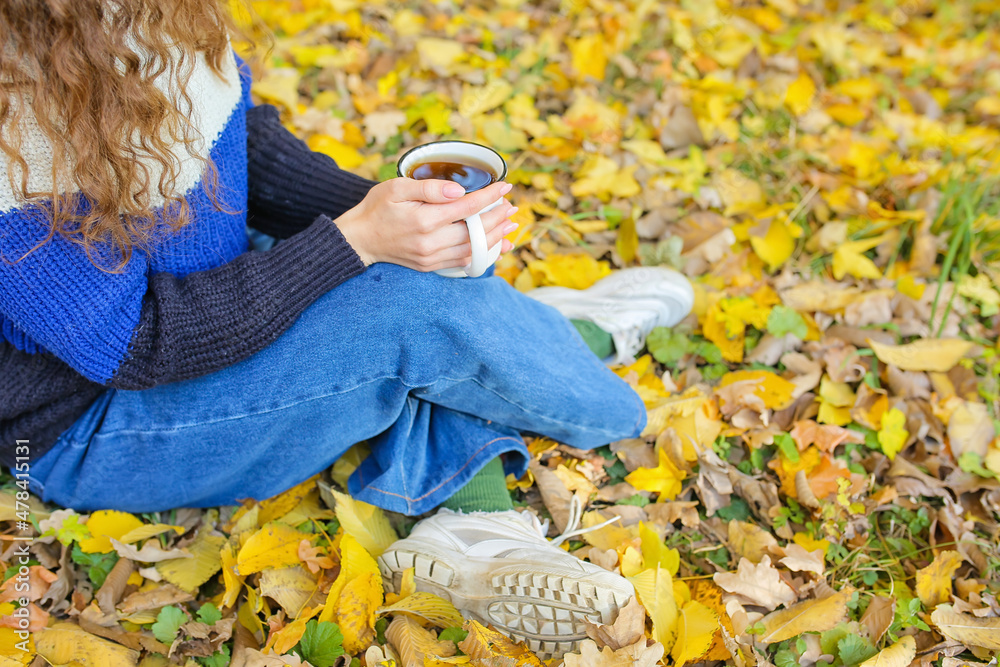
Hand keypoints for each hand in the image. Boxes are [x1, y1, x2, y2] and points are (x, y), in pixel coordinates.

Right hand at [334, 178, 516, 271]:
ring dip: (495, 237)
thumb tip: (458, 190)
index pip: (468, 207)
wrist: (359, 239)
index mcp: (424, 219)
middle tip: (512, 206)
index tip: (505, 186)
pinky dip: (482, 253)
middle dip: (498, 217)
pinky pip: (463, 262)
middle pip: (475, 230)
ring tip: (510, 225)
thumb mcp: (396, 187)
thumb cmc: (377, 208)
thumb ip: (428, 187)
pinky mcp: (430, 266)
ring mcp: (431, 257)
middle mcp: (430, 241)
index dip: (490, 196)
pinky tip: (495, 245)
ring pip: (473, 249)